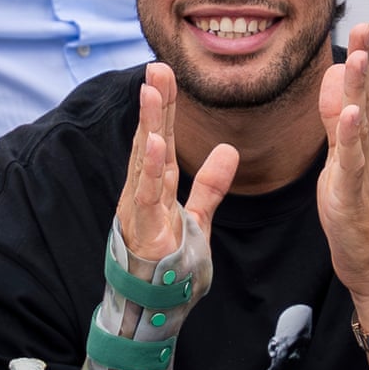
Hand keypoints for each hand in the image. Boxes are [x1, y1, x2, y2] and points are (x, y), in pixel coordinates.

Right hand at [116, 62, 236, 266]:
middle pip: (152, 138)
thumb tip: (227, 150)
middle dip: (155, 103)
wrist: (157, 302)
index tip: (167, 73)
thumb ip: (210, 184)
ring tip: (152, 92)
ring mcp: (141, 207)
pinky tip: (153, 141)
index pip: (165, 136)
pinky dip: (149, 167)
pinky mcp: (144, 227)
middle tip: (156, 66)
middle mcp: (145, 189)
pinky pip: (148, 193)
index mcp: (158, 184)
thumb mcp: (199, 216)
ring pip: (145, 159)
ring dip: (149, 124)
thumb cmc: (170, 259)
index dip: (167, 105)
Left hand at [316, 23, 368, 318]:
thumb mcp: (341, 162)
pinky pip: (352, 164)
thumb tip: (332, 81)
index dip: (363, 58)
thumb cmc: (357, 214)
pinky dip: (351, 138)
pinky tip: (350, 114)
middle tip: (365, 23)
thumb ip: (337, 123)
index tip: (361, 23)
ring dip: (360, 90)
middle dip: (366, 61)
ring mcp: (364, 173)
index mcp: (364, 142)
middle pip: (367, 99)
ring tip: (360, 57)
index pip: (363, 93)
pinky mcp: (353, 196)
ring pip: (361, 125)